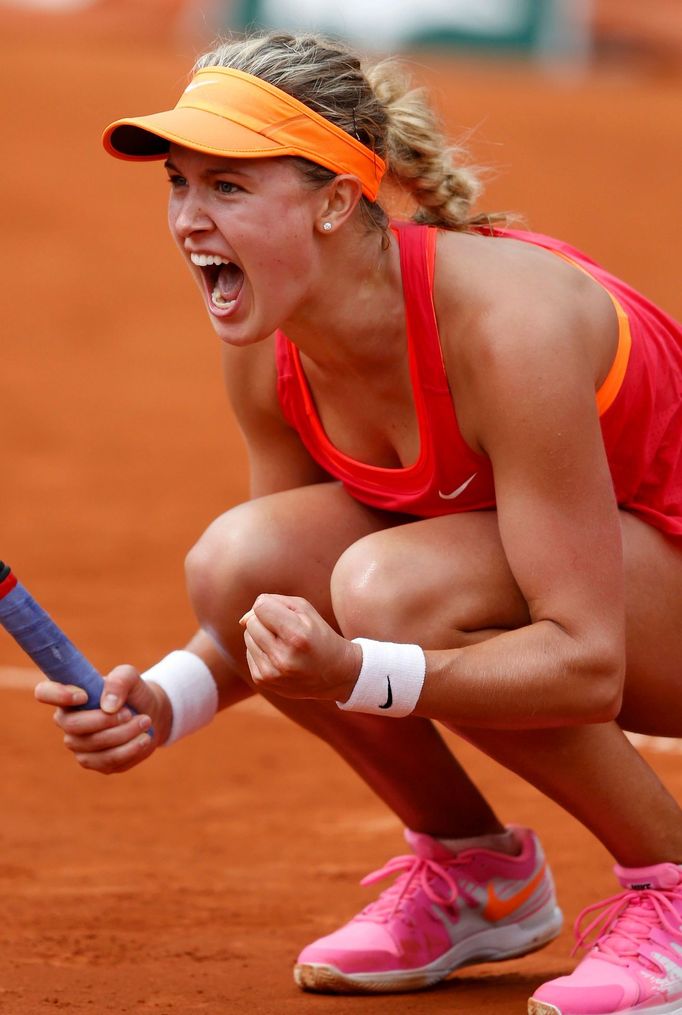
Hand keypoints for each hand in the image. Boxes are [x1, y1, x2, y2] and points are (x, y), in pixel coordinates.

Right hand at [34, 664, 171, 773]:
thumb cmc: (133, 692)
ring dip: (124, 734)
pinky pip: (108, 761)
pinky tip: (144, 739)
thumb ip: (119, 681)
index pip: (45, 692)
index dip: (58, 695)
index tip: (84, 696)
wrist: (150, 713)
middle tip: (131, 713)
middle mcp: (67, 721)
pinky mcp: (95, 762)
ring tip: (145, 722)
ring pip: (94, 746)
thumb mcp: (131, 677)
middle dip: (106, 721)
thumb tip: (108, 706)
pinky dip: (131, 749)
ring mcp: (79, 745)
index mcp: (69, 695)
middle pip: (74, 726)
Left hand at [240, 594, 360, 701]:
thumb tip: (242, 620)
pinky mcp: (263, 681)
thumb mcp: (305, 611)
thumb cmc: (318, 635)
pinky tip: (280, 656)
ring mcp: (271, 672)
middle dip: (265, 620)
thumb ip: (272, 603)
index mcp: (297, 636)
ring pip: (247, 636)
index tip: (285, 613)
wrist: (336, 675)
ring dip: (262, 635)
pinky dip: (261, 650)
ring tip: (284, 643)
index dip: (270, 605)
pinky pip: (249, 652)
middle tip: (286, 629)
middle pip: (251, 622)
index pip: (261, 607)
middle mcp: (283, 657)